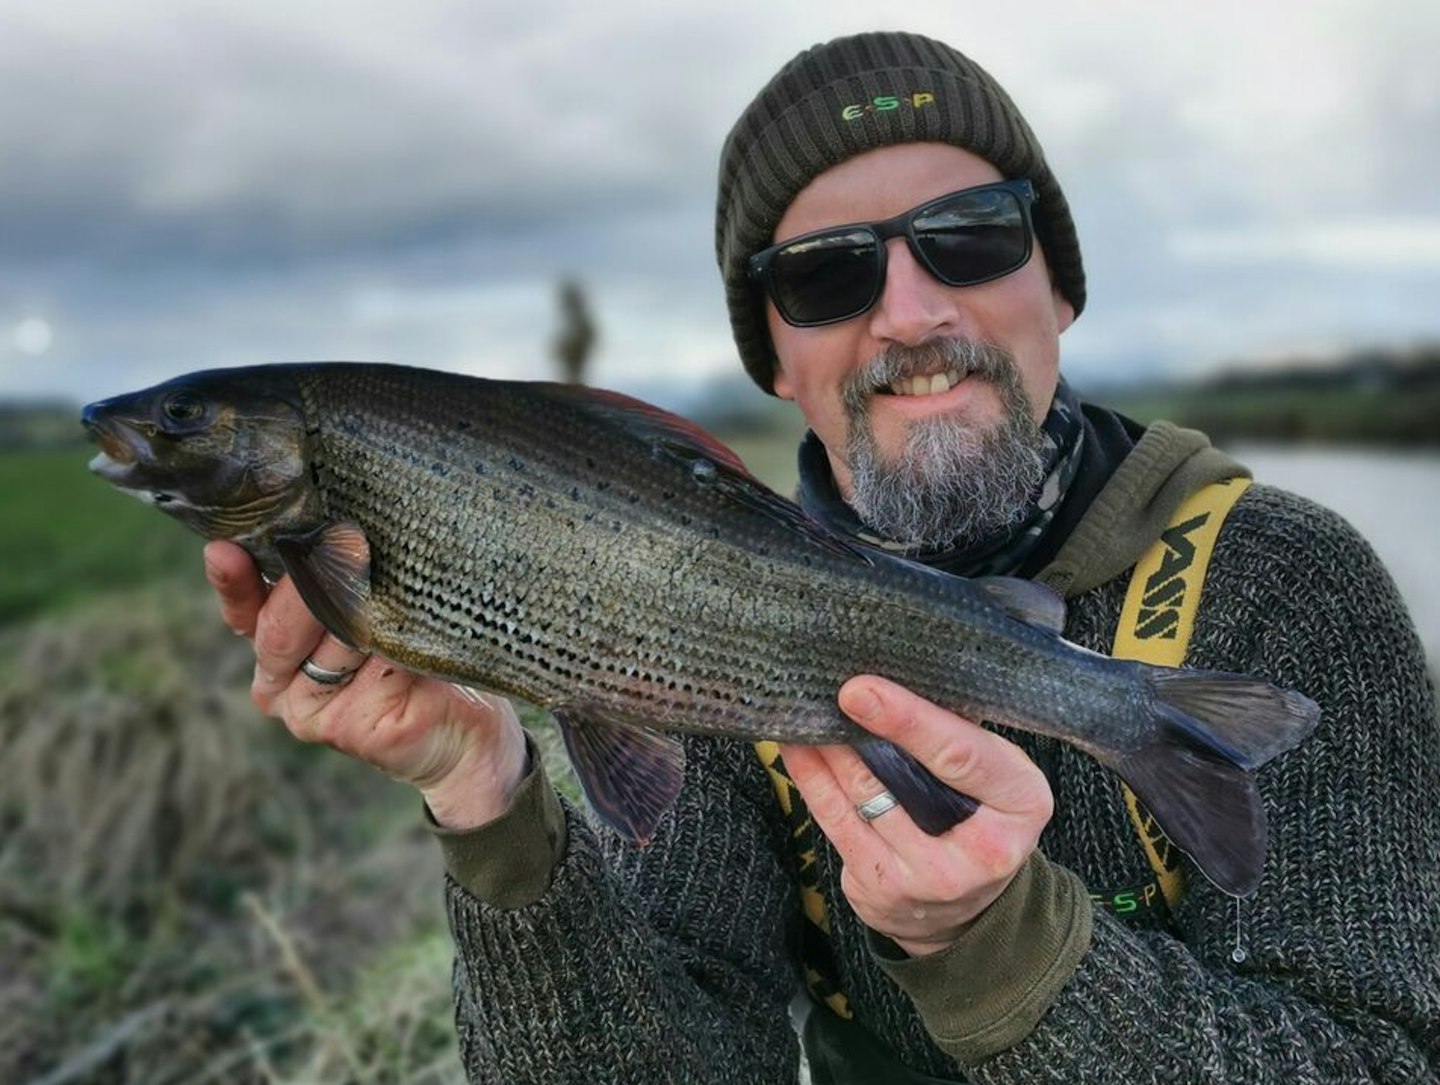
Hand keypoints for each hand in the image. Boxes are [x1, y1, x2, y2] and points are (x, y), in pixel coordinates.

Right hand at [203, 539, 528, 828]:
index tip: (224, 550)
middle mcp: (282, 687)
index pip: (243, 609)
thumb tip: (332, 527)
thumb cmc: (422, 655)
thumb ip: (339, 578)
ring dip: (375, 613)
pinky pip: (378, 665)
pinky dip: (404, 646)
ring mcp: (312, 715)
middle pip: (282, 625)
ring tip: (406, 604)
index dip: (234, 580)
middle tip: (351, 542)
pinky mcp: (351, 730)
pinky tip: (420, 645)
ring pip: (336, 640)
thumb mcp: (375, 605)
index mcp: (275, 652)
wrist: (471, 731)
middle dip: (320, 581)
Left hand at [779, 676, 1052, 956]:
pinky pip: (836, 824)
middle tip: (819, 690)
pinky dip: (812, 780)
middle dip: (855, 731)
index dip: (906, 720)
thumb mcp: (997, 773)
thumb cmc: (981, 816)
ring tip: (803, 712)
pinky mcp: (882, 889)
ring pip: (861, 798)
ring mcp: (927, 876)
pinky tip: (797, 749)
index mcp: (1021, 803)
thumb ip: (957, 735)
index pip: (958, 754)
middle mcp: (980, 849)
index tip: (858, 690)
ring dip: (826, 752)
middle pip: (901, 777)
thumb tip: (893, 681)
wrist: (969, 909)